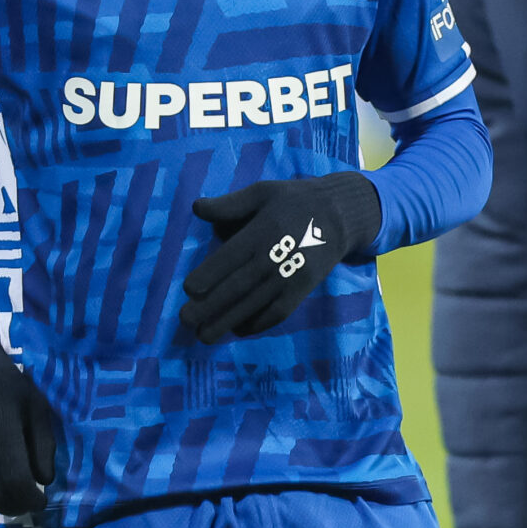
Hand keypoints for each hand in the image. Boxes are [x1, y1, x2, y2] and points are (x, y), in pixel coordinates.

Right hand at [0, 318, 59, 512]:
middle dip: (16, 504)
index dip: (31, 498)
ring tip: (9, 491)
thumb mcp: (36, 408)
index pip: (16, 481)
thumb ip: (43, 447)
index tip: (41, 500)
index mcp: (2, 431)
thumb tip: (44, 481)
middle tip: (27, 499)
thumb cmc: (5, 386)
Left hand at [180, 173, 381, 341]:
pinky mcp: (303, 289)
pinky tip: (238, 330)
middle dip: (211, 306)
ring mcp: (291, 276)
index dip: (210, 275)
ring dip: (228, 321)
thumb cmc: (294, 200)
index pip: (231, 257)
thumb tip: (197, 208)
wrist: (340, 214)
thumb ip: (229, 204)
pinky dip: (258, 324)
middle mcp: (275, 256)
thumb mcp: (262, 191)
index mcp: (263, 230)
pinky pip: (278, 312)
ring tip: (204, 336)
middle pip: (239, 286)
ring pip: (255, 304)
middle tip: (186, 320)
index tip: (189, 289)